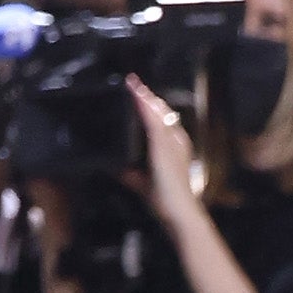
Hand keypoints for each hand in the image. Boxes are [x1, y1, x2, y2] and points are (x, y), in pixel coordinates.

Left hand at [125, 75, 201, 224]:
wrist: (177, 209)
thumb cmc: (165, 199)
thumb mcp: (142, 182)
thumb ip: (130, 173)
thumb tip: (114, 167)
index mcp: (173, 146)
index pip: (161, 121)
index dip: (150, 107)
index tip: (140, 96)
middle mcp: (175, 139)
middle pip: (161, 112)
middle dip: (147, 97)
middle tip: (132, 83)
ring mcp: (171, 141)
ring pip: (158, 112)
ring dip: (144, 97)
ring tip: (132, 84)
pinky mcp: (164, 145)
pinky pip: (154, 120)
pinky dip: (145, 107)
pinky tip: (137, 97)